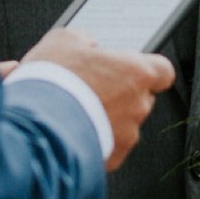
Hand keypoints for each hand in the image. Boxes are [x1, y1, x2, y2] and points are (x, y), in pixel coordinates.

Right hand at [21, 28, 173, 170]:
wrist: (36, 126)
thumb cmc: (53, 80)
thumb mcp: (63, 40)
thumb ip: (83, 40)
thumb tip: (87, 45)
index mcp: (136, 72)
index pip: (163, 70)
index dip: (148, 69)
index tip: (131, 68)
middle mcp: (139, 105)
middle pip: (140, 98)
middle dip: (120, 95)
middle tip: (92, 89)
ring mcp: (127, 135)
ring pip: (124, 124)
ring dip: (106, 118)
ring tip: (76, 112)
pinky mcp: (112, 158)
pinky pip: (109, 146)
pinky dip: (95, 140)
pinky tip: (73, 131)